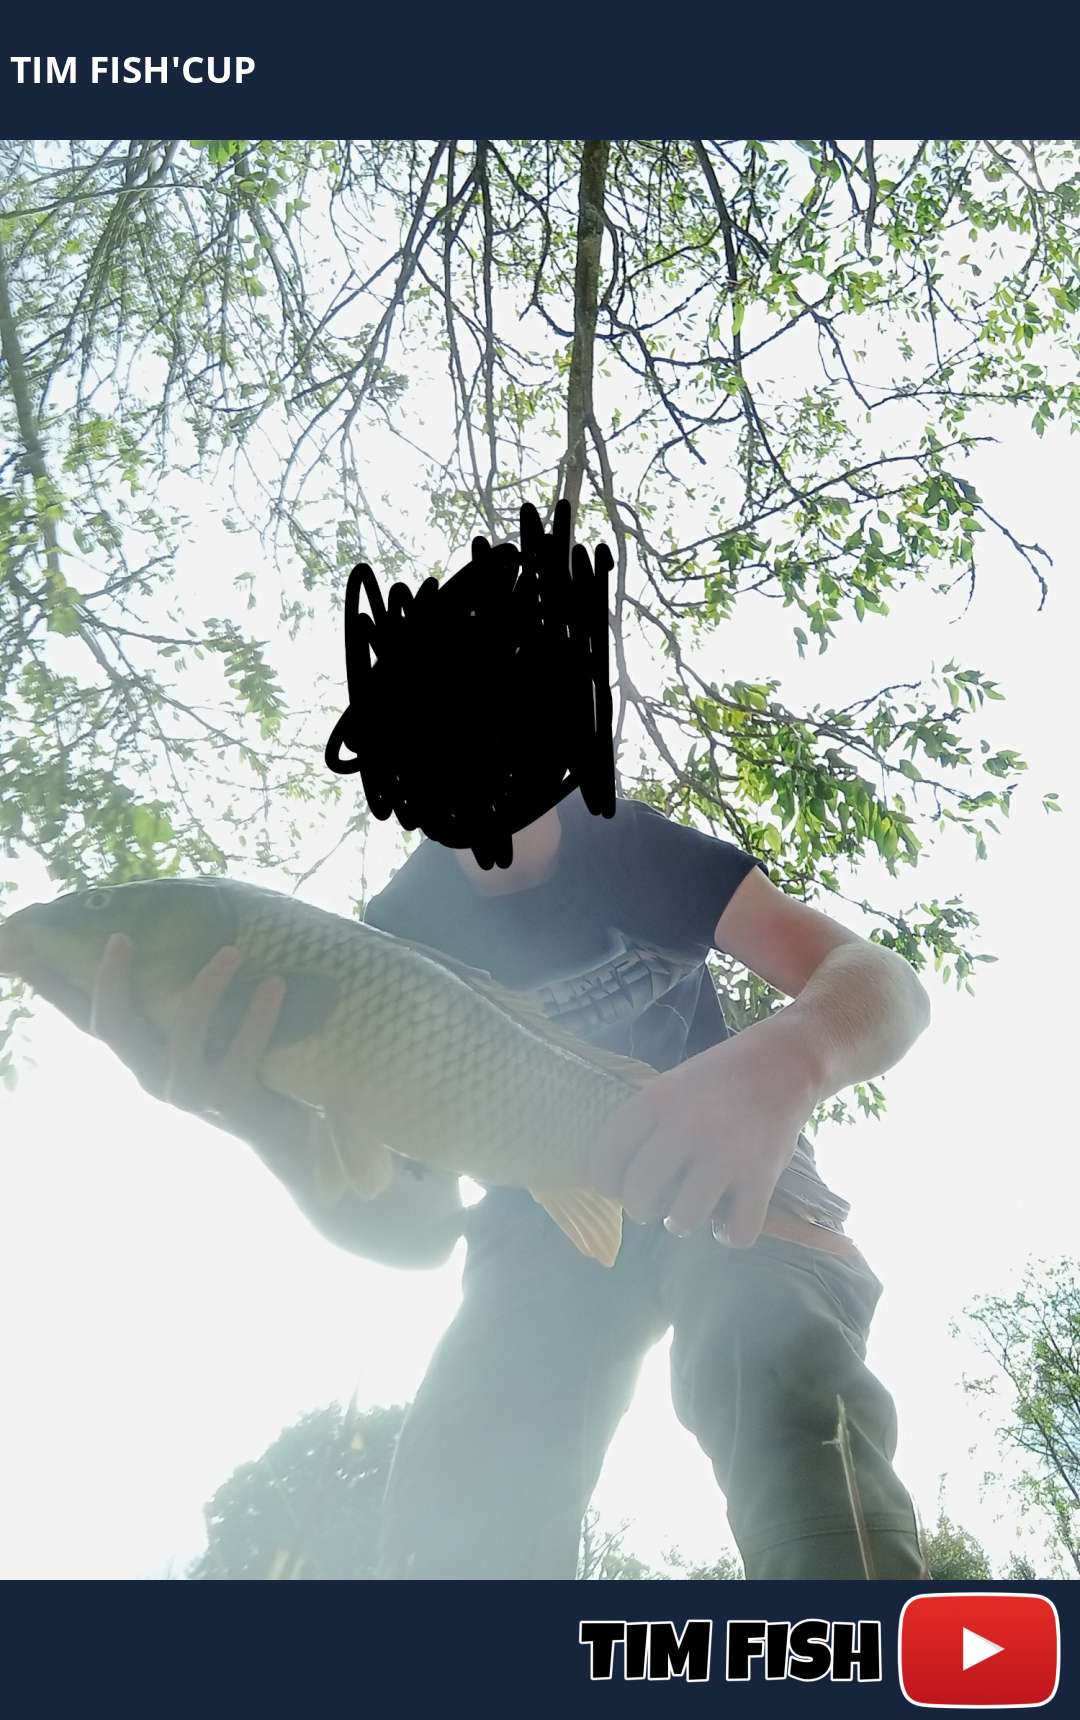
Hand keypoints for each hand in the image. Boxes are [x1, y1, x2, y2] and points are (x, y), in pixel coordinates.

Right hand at [28, 932, 290, 1139]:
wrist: (287, 1124)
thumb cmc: (245, 1056)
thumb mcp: (209, 1021)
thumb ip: (182, 985)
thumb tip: (181, 913)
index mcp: (140, 1050)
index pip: (87, 1017)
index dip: (54, 989)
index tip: (25, 954)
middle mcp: (151, 1072)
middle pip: (113, 1027)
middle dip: (111, 982)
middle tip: (122, 938)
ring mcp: (186, 1091)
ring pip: (183, 1032)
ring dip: (207, 986)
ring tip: (234, 950)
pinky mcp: (227, 1103)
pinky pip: (239, 1054)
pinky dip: (258, 1017)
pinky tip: (274, 985)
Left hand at [589, 1025, 816, 1247]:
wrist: (785, 1061)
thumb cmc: (720, 1076)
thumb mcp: (672, 1084)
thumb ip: (646, 1124)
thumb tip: (618, 1179)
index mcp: (658, 1099)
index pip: (607, 1156)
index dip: (605, 1182)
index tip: (616, 1187)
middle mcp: (688, 1126)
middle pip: (639, 1195)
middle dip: (640, 1208)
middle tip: (653, 1203)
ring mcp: (727, 1153)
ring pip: (683, 1220)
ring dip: (682, 1222)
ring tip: (690, 1207)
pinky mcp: (761, 1176)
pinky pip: (735, 1232)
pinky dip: (728, 1233)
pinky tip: (727, 1216)